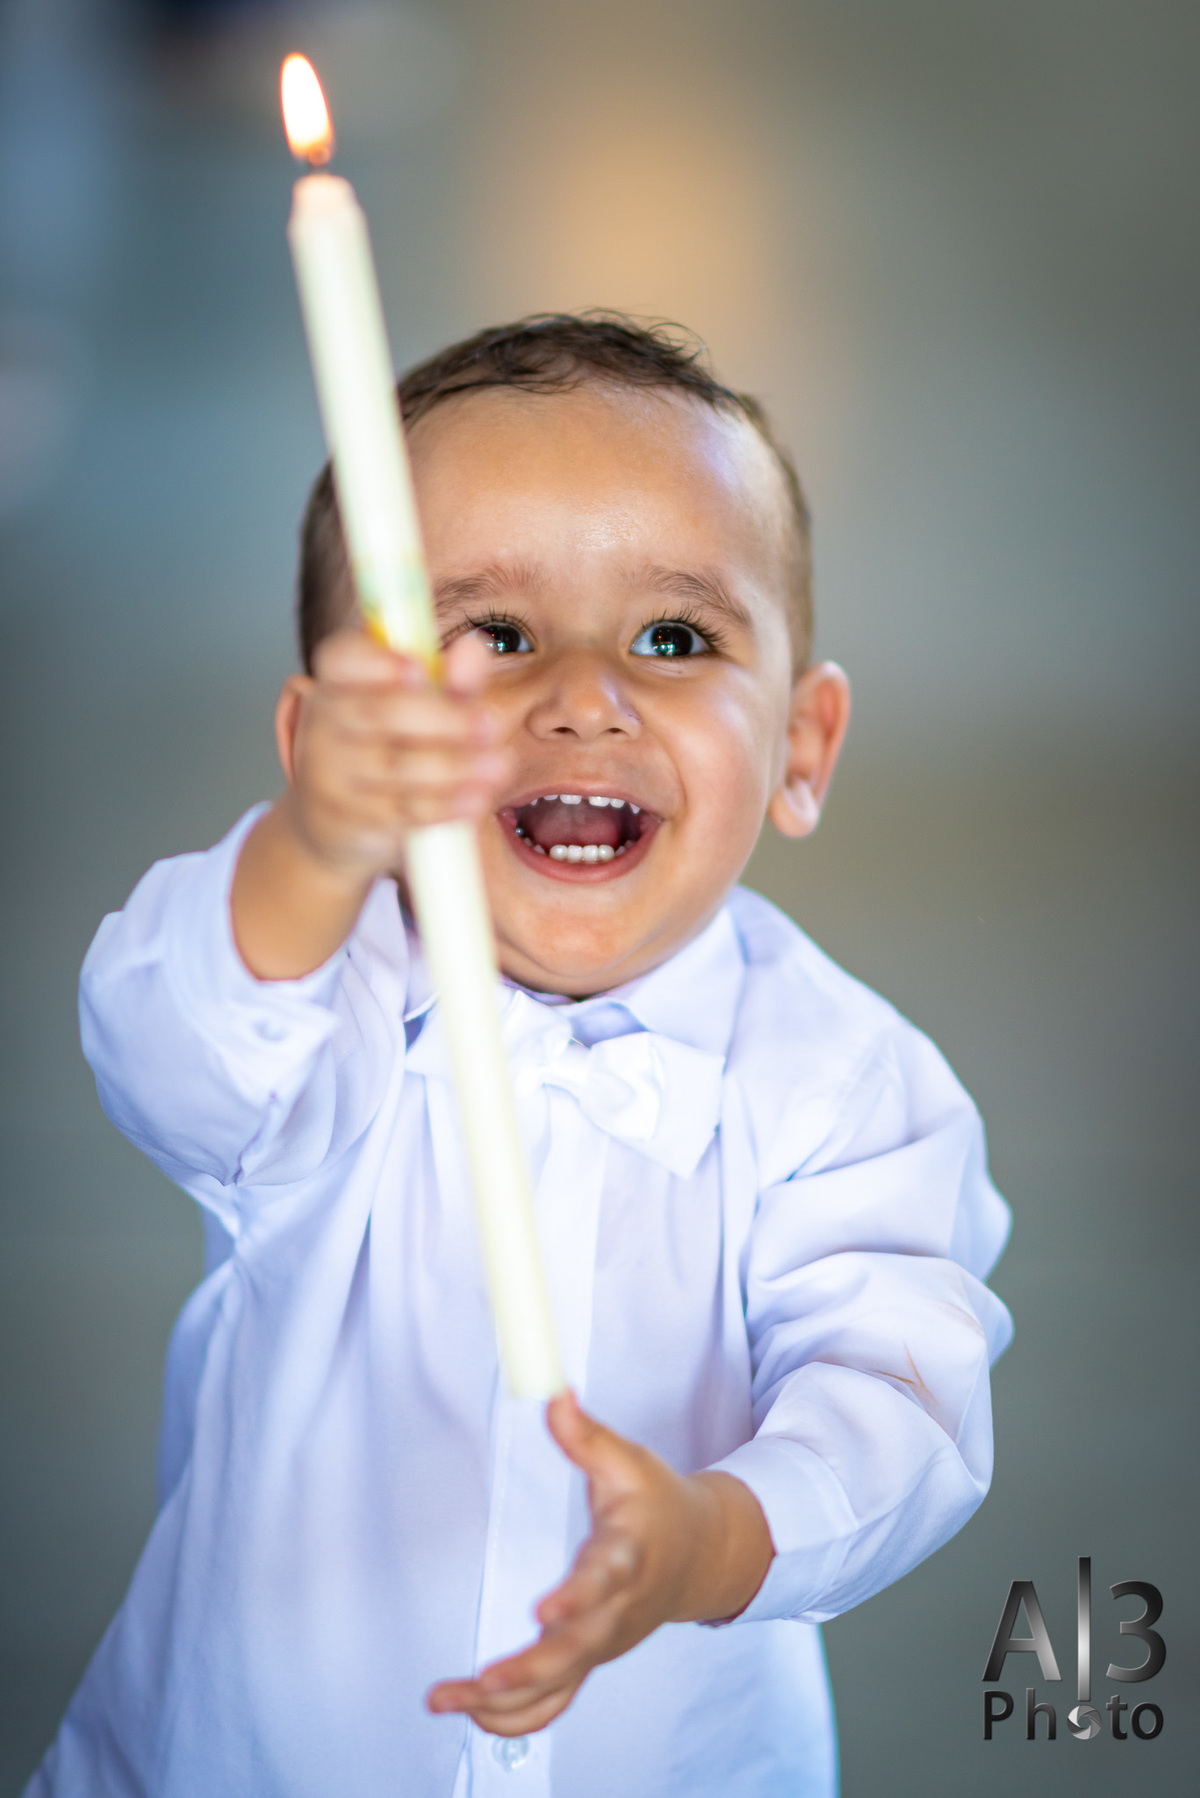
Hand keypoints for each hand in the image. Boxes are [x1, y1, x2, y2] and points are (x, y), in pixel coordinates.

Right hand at [279, 627, 506, 875]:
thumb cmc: (391, 745)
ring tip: (499, 766)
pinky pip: (399, 811)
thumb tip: (475, 648)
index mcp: (340, 680)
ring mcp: (329, 773)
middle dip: (443, 719)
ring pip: (395, 767)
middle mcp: (325, 722)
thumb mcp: (423, 707)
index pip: (342, 658)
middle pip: (379, 712)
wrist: (343, 822)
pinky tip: (476, 800)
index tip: (419, 668)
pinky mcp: (345, 819)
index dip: (377, 661)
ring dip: (455, 767)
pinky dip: (443, 807)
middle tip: (491, 725)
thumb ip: (451, 679)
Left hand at [426, 1391, 773, 1738]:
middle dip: (528, 1670)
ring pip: (559, 1685)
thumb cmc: (659, 1507)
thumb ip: (586, 1435)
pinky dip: (515, 1717)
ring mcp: (603, 1643)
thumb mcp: (628, 1461)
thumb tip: (553, 1395)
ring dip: (506, 1703)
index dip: (576, 1597)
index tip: (545, 1611)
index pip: (604, 1580)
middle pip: (576, 1651)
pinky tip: (470, 1714)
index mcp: (627, 1556)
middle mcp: (616, 1610)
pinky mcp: (590, 1659)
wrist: (701, 1553)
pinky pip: (554, 1702)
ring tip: (450, 1699)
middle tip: (482, 1680)